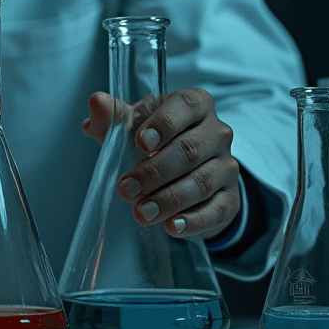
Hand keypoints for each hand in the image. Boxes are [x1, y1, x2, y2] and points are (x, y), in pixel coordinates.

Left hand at [81, 88, 239, 238]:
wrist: (181, 171)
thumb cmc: (153, 139)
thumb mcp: (131, 124)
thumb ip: (112, 115)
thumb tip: (97, 102)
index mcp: (195, 105)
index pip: (186, 106)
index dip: (164, 124)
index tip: (140, 143)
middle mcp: (217, 132)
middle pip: (189, 150)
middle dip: (154, 172)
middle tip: (125, 189)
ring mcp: (227, 166)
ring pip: (201, 182)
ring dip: (168, 200)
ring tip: (141, 212)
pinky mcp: (231, 198)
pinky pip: (217, 210)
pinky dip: (193, 220)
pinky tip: (171, 226)